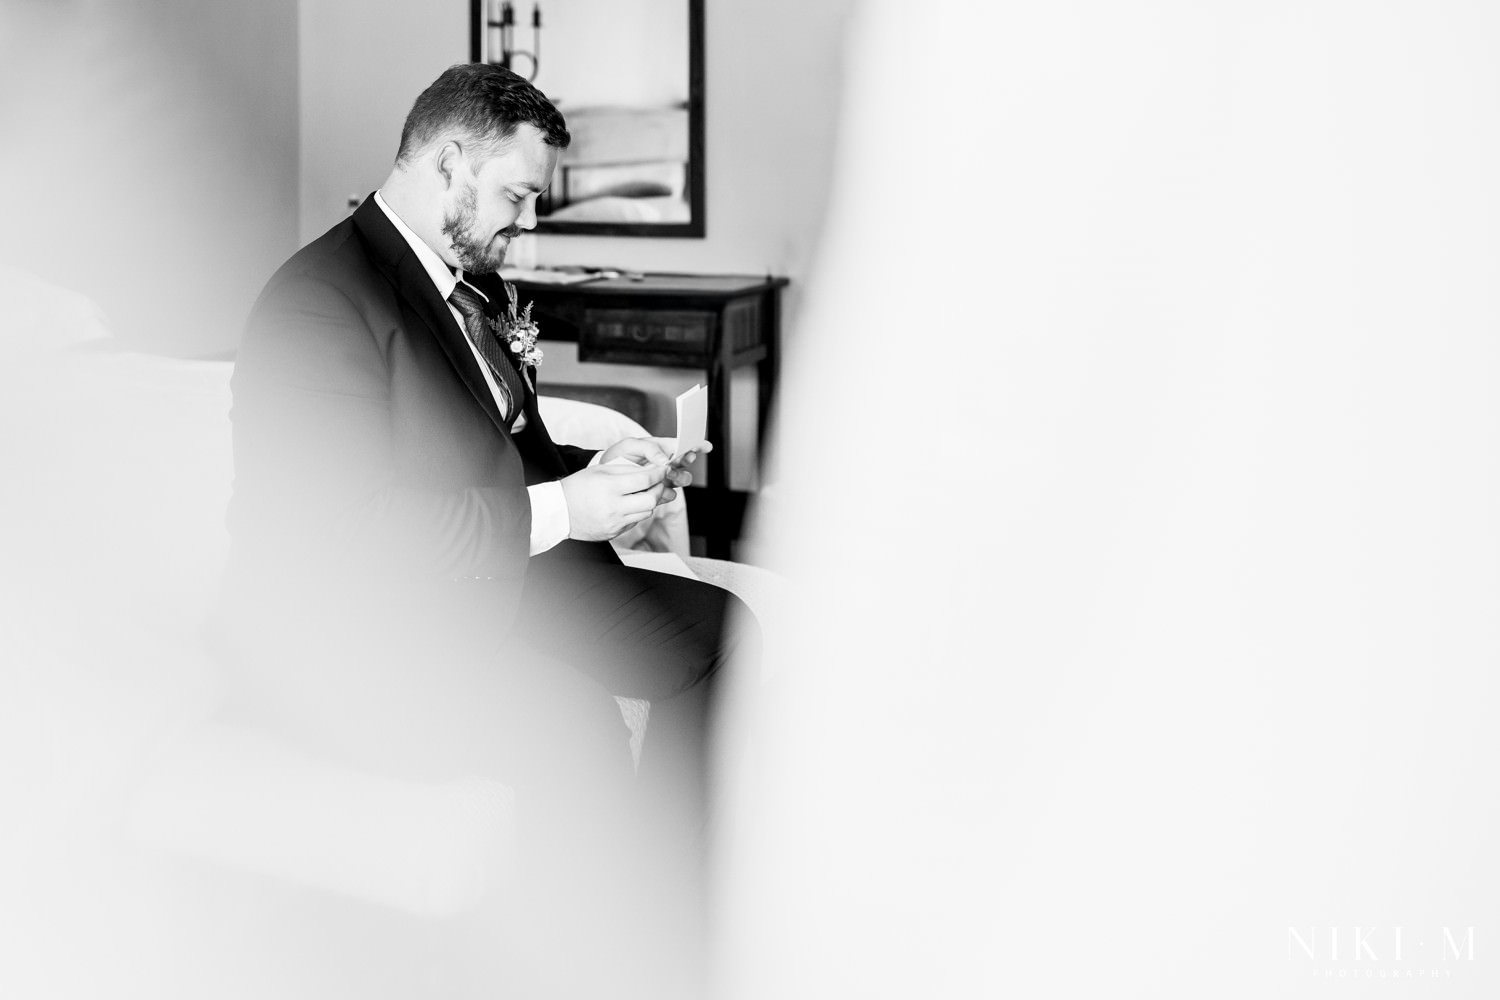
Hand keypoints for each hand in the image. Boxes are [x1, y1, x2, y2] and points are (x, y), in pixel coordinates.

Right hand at [560, 461, 672, 540]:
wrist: (559, 511)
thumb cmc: (578, 487)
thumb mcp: (601, 470)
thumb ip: (628, 470)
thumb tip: (652, 470)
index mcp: (609, 488)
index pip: (644, 480)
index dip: (658, 474)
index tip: (663, 469)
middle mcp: (613, 507)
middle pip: (651, 500)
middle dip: (658, 489)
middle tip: (658, 482)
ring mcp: (614, 523)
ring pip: (646, 513)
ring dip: (650, 501)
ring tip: (644, 492)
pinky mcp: (614, 533)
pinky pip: (635, 522)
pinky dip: (638, 512)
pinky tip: (631, 504)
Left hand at [597, 436, 712, 488]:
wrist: (606, 476)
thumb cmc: (618, 456)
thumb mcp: (630, 445)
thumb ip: (649, 448)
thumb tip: (666, 460)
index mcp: (663, 448)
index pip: (684, 445)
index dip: (697, 445)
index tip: (705, 447)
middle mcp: (667, 463)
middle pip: (686, 464)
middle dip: (685, 464)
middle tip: (677, 463)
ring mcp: (664, 478)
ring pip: (682, 480)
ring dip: (679, 478)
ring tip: (668, 476)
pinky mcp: (659, 492)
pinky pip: (670, 494)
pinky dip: (668, 492)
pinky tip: (660, 490)